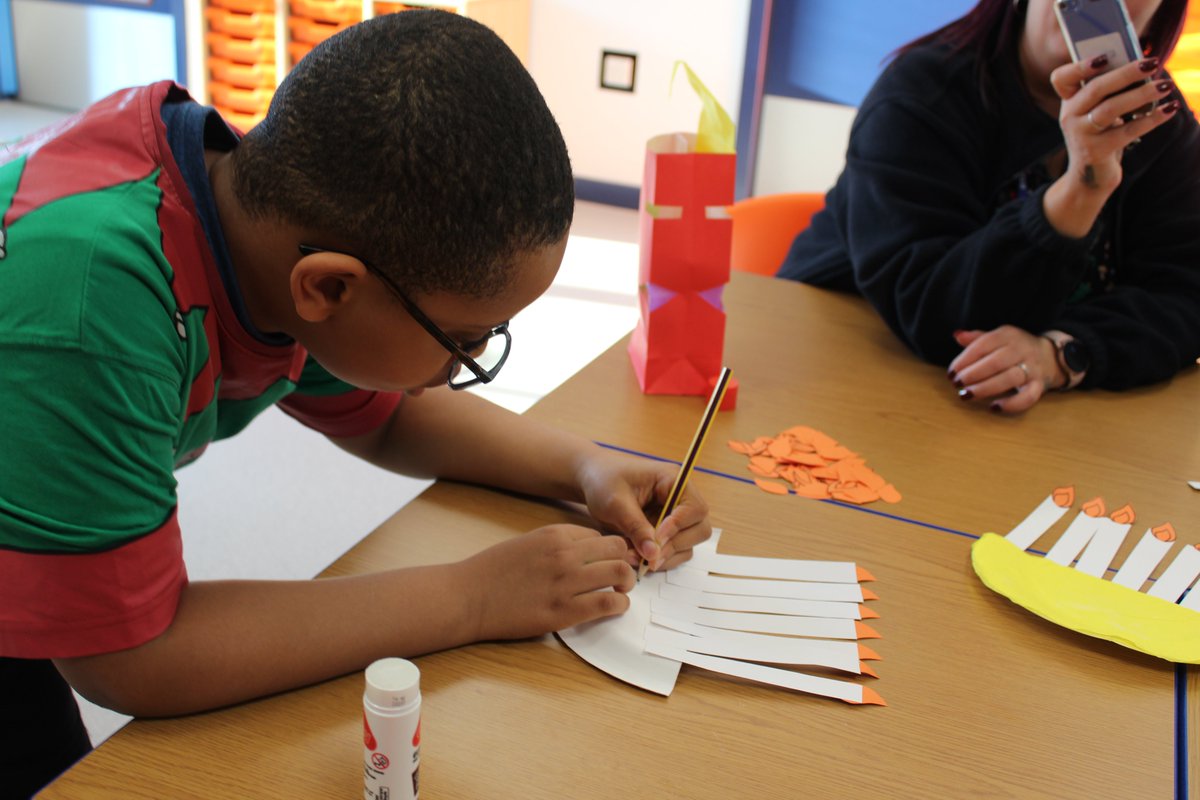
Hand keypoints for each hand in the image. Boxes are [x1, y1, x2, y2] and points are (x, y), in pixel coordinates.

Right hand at [460, 524, 635, 640]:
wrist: (467, 597)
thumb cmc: (491, 572)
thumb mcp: (526, 543)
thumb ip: (556, 543)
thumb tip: (585, 550)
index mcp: (554, 534)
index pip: (600, 536)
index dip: (608, 550)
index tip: (608, 561)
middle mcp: (564, 555)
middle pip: (616, 550)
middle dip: (625, 561)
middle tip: (623, 575)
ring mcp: (566, 583)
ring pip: (619, 574)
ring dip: (626, 583)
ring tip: (621, 592)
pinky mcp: (564, 612)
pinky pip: (607, 604)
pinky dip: (619, 605)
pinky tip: (614, 607)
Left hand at [576, 449, 711, 571]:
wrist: (592, 481)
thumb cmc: (604, 481)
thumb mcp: (616, 503)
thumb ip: (636, 527)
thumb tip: (654, 554)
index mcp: (673, 481)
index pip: (695, 508)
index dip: (679, 526)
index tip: (656, 538)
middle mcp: (680, 499)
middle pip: (699, 529)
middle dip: (674, 545)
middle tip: (648, 557)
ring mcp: (675, 518)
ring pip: (687, 545)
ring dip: (665, 557)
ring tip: (636, 559)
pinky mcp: (666, 532)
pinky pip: (673, 552)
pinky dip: (658, 560)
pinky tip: (637, 559)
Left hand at [947, 326, 1064, 413]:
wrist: (1051, 356)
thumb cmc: (1014, 348)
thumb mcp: (998, 338)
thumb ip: (977, 338)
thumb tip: (957, 335)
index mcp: (1008, 335)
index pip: (984, 344)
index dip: (965, 359)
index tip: (951, 372)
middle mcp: (1022, 350)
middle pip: (995, 362)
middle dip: (972, 374)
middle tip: (956, 383)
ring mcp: (1032, 368)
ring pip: (1009, 379)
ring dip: (985, 388)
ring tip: (967, 394)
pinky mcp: (1040, 385)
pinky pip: (1028, 397)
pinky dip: (1011, 404)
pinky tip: (994, 407)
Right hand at [1045, 56, 1178, 236]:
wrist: (1090, 175)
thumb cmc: (1101, 133)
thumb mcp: (1098, 111)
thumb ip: (1111, 90)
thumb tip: (1143, 67)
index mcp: (1069, 101)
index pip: (1062, 78)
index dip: (1080, 66)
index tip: (1105, 56)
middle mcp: (1070, 117)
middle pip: (1095, 89)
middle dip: (1126, 73)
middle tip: (1152, 63)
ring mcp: (1081, 135)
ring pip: (1110, 109)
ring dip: (1141, 94)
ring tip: (1165, 85)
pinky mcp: (1097, 152)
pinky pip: (1128, 131)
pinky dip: (1152, 119)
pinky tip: (1169, 109)